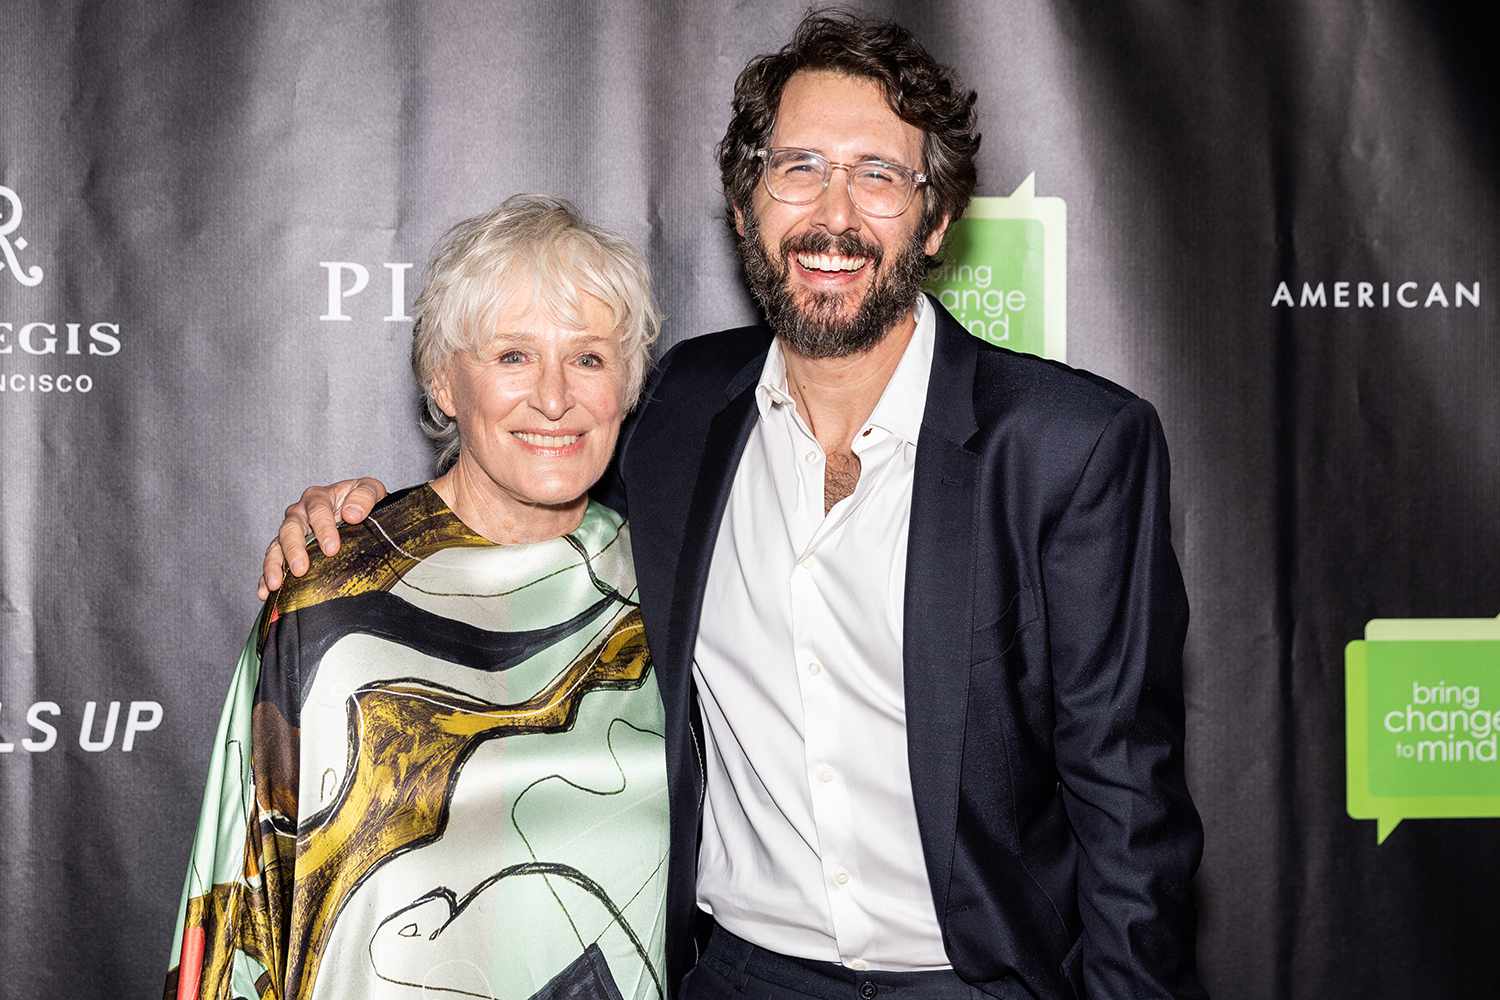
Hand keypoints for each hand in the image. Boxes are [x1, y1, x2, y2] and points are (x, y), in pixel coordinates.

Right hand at [257, 478, 388, 599]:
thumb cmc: (363, 501)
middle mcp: (300, 514)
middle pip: (290, 529)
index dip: (323, 529)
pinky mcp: (287, 551)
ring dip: (274, 565)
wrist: (360, 512)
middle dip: (294, 550)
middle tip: (300, 569)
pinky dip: (266, 578)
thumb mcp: (371, 490)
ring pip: (276, 547)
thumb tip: (352, 513)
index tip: (332, 549)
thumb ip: (365, 496)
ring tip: (276, 584)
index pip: (317, 510)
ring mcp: (291, 533)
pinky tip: (266, 592)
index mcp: (318, 498)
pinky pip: (274, 564)